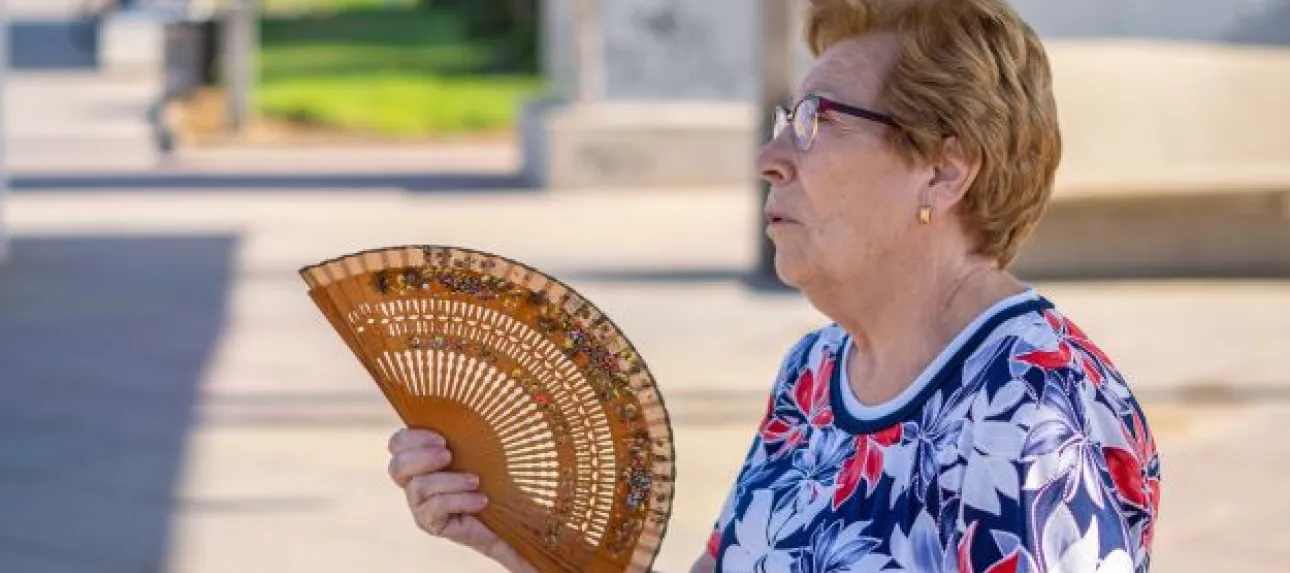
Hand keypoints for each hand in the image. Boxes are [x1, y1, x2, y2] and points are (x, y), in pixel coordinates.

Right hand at [387, 428, 535, 572]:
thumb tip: (470, 401)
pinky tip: (482, 500)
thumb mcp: (480, 448)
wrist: (510, 516)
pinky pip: (436, 507)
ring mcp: (419, 505)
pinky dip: (462, 500)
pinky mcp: (431, 524)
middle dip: (423, 457)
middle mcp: (413, 482)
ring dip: (452, 480)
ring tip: (476, 481)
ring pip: (421, 487)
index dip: (412, 438)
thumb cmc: (495, 475)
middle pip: (397, 466)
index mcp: (420, 458)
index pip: (397, 443)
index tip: (442, 438)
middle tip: (449, 455)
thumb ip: (465, 430)